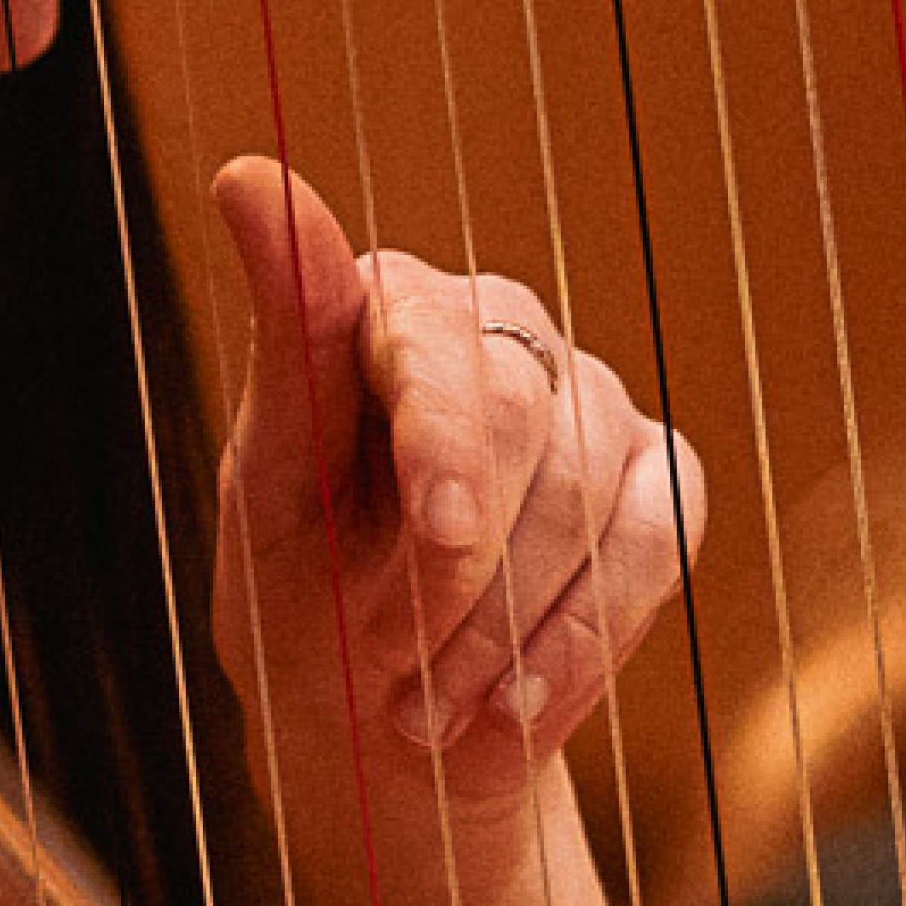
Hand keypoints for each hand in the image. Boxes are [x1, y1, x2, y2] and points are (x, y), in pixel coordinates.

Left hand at [208, 157, 705, 825]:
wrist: (382, 734)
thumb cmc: (304, 598)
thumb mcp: (270, 493)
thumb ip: (288, 340)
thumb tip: (247, 170)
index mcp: (385, 307)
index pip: (428, 333)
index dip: (441, 438)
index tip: (440, 537)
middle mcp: (497, 327)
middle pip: (518, 417)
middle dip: (455, 571)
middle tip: (392, 670)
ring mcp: (589, 397)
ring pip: (586, 493)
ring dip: (503, 630)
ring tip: (425, 713)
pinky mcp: (657, 475)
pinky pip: (658, 539)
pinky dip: (584, 642)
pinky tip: (515, 707)